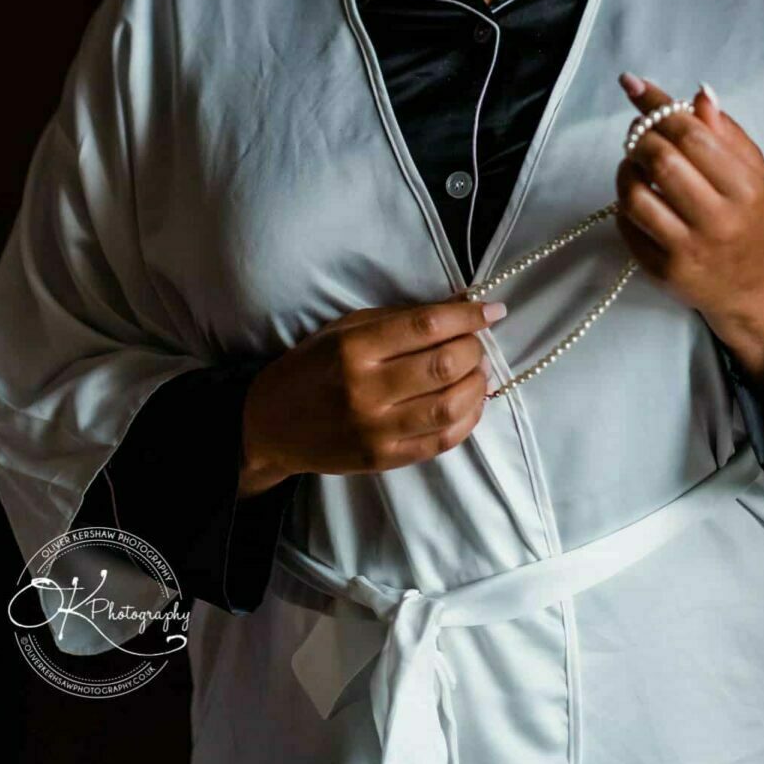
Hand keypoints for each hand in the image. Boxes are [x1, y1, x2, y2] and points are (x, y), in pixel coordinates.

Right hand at [238, 299, 507, 495]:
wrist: (270, 426)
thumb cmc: (312, 366)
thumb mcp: (347, 328)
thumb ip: (403, 317)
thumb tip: (462, 303)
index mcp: (355, 348)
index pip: (426, 326)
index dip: (468, 317)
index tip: (492, 310)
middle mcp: (366, 389)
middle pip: (444, 365)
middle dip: (473, 349)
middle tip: (477, 342)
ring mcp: (376, 430)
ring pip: (450, 405)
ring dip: (477, 384)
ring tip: (478, 371)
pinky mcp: (383, 460)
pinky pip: (441, 441)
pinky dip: (468, 419)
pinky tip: (471, 401)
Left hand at [614, 74, 763, 381]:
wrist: (754, 285)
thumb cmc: (751, 216)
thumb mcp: (753, 171)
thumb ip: (725, 132)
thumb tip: (698, 93)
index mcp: (744, 188)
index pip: (692, 135)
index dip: (658, 105)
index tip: (632, 84)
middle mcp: (717, 220)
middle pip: (662, 162)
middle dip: (640, 137)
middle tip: (640, 132)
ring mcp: (687, 250)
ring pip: (636, 196)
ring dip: (626, 170)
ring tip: (635, 164)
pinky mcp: (663, 272)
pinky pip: (627, 227)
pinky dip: (624, 203)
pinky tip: (638, 195)